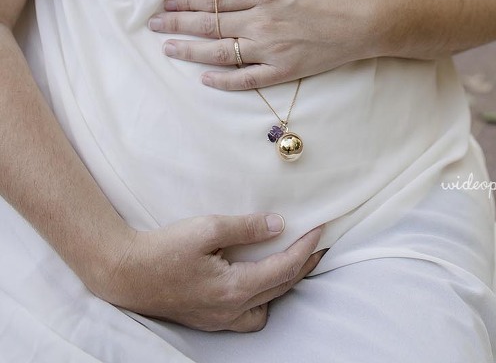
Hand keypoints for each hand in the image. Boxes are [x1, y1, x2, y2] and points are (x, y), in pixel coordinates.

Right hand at [97, 213, 323, 330]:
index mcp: (233, 289)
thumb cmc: (164, 249)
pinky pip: (248, 316)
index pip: (283, 269)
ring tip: (295, 261)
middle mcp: (230, 310)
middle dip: (303, 265)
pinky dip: (263, 299)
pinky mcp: (209, 319)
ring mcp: (219, 319)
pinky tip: (261, 281)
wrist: (126, 273)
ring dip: (285, 284)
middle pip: (280, 289)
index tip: (320, 229)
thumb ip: (246, 228)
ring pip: (266, 307)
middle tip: (320, 244)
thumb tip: (279, 225)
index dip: (305, 248)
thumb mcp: (207, 228)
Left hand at [148, 0, 379, 87]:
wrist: (368, 18)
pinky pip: (245, 79)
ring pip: (219, 53)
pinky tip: (204, 78)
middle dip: (177, 23)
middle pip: (209, 23)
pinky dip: (222, 80)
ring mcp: (271, 49)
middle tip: (153, 24)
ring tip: (168, 48)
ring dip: (189, 51)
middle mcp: (262, 21)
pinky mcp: (283, 70)